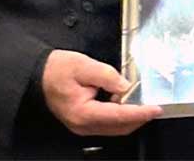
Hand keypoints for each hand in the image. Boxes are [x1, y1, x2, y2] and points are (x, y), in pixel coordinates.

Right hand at [41, 50, 161, 136]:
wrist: (38, 75)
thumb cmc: (56, 69)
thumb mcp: (82, 65)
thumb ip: (106, 75)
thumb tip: (126, 85)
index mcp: (83, 113)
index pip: (118, 116)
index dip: (140, 112)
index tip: (155, 108)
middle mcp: (83, 125)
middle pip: (119, 127)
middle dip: (138, 117)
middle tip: (152, 105)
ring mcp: (83, 126)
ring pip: (114, 127)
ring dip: (130, 116)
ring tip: (140, 100)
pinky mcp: (83, 122)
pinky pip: (107, 123)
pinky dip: (119, 114)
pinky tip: (123, 100)